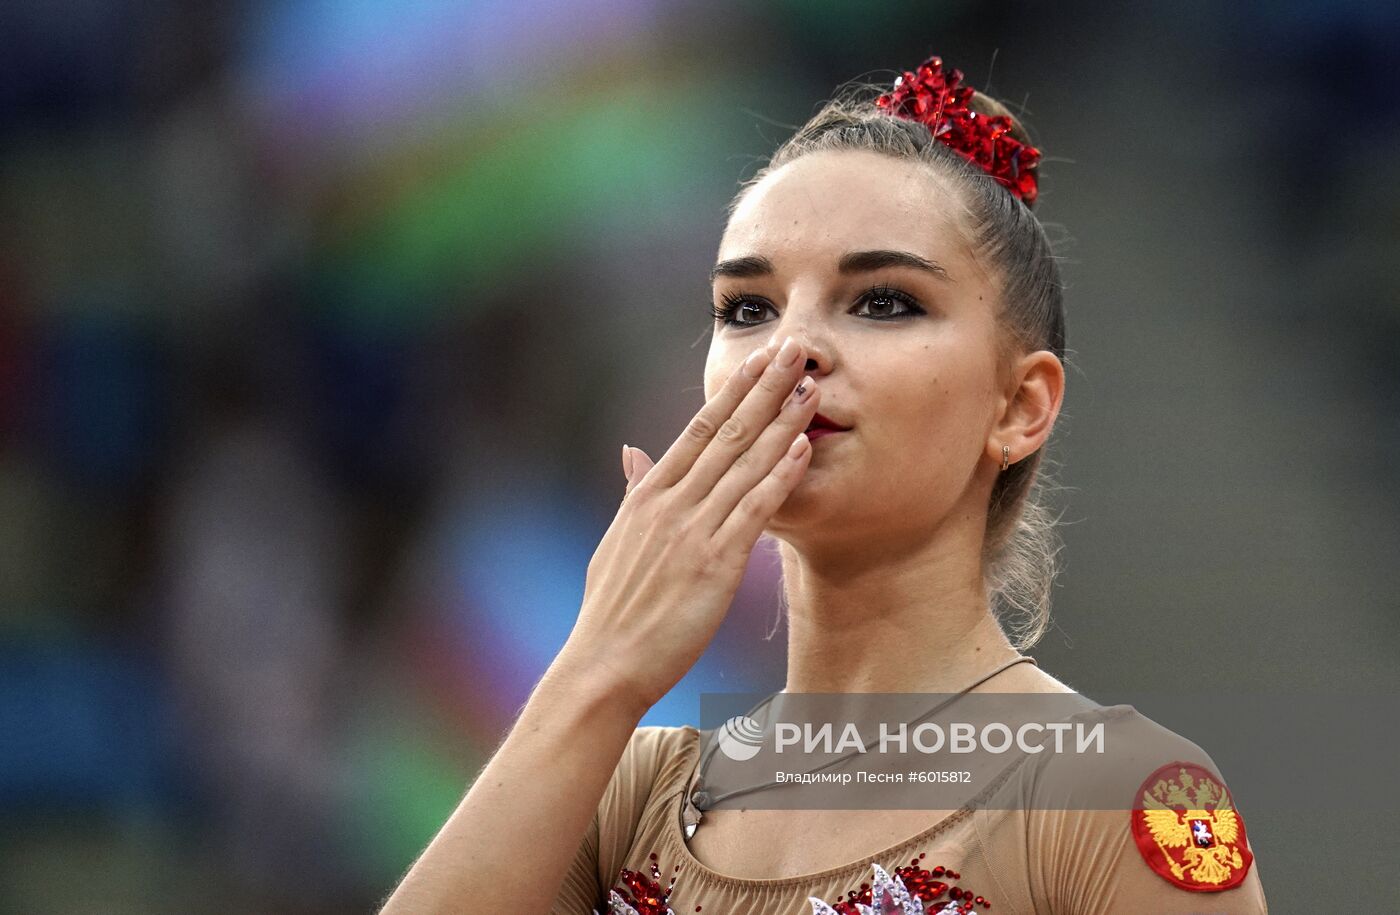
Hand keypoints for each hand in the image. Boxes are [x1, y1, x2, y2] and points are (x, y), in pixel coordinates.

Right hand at [557, 335, 819, 713]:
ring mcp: (692, 530)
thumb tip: (631, 451)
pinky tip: (802, 448)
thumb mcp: (616, 541)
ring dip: (781, 422)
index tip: (758, 360)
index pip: (697, 429)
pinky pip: (753, 510)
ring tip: (810, 387)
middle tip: (794, 350)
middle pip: (725, 433)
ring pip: (744, 463)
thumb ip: (632, 492)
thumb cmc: (612, 611)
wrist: (604, 663)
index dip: (732, 392)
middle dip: (763, 389)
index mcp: (649, 495)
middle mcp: (671, 504)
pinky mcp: (714, 562)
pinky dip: (779, 476)